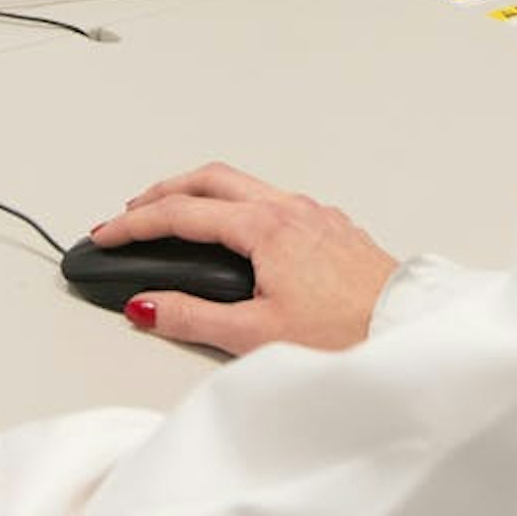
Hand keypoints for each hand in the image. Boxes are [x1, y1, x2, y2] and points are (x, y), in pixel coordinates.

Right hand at [89, 162, 398, 355]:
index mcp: (266, 228)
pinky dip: (237, 204)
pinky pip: (272, 199)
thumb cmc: (349, 335)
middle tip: (131, 214)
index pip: (182, 214)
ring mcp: (315, 214)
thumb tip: (147, 306)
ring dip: (201, 193)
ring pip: (244, 184)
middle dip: (163, 192)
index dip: (134, 224)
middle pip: (210, 179)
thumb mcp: (257, 335)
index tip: (105, 235)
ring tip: (175, 215)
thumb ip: (193, 318)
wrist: (411, 333)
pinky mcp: (333, 229)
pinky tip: (237, 231)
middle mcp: (291, 209)